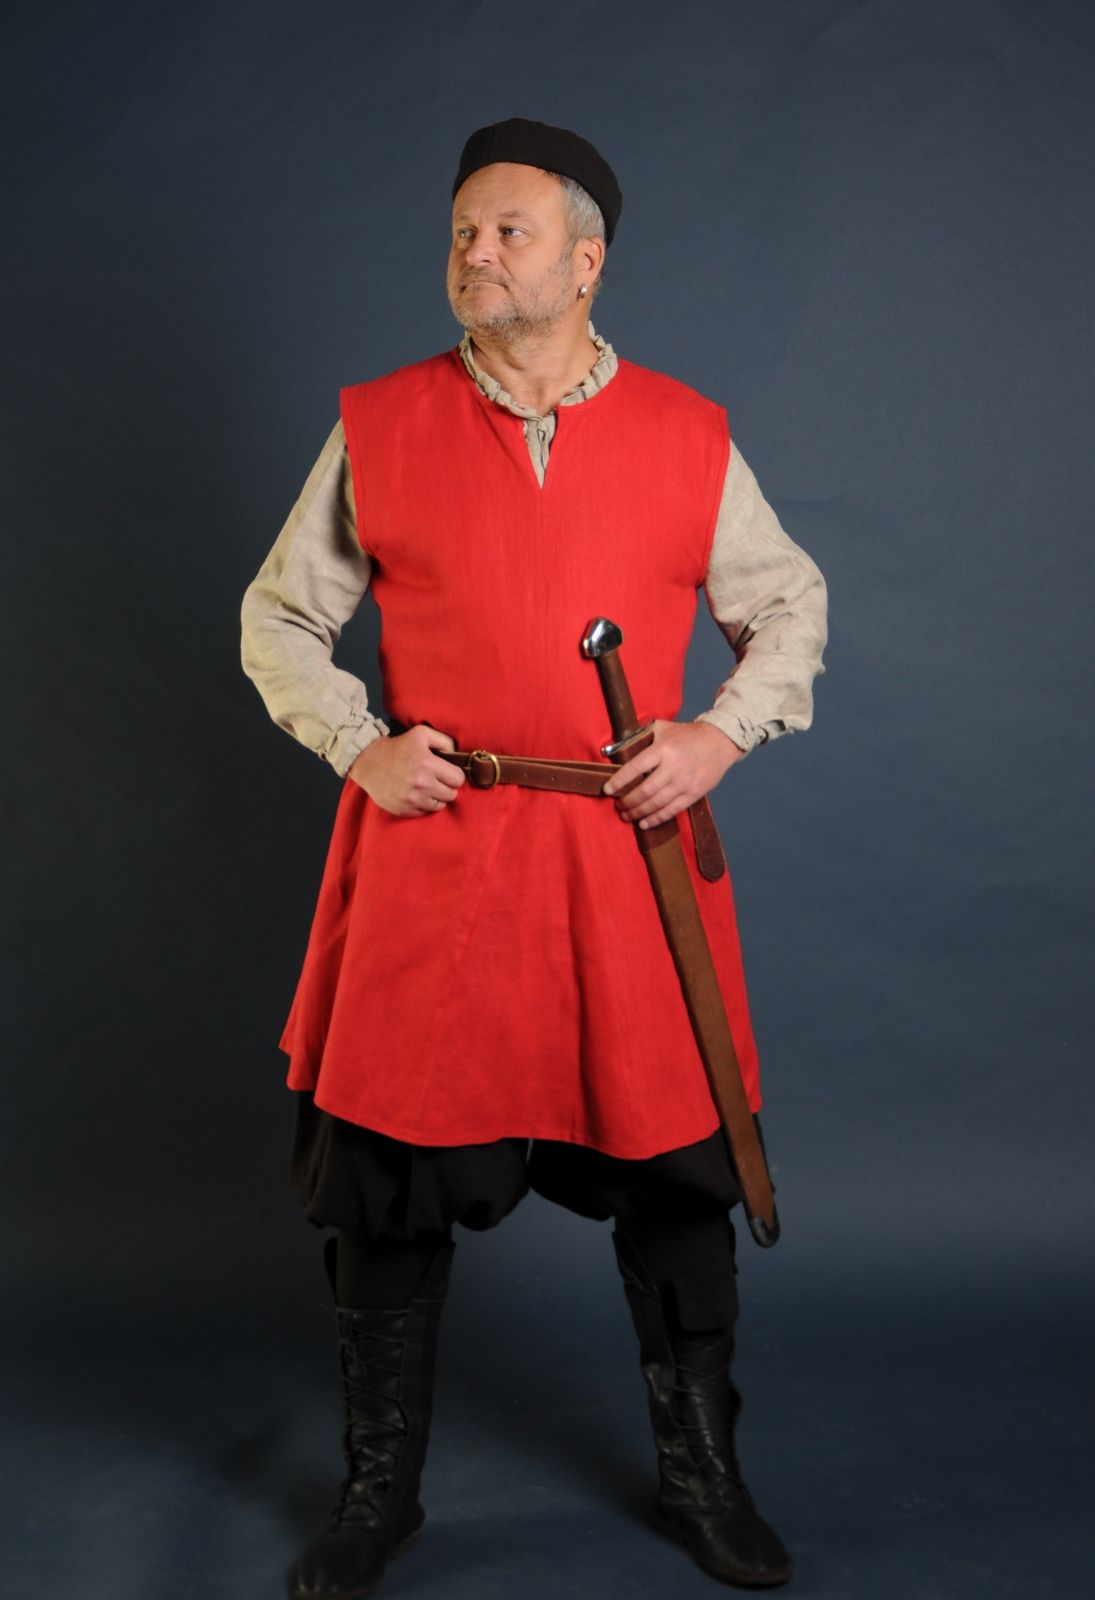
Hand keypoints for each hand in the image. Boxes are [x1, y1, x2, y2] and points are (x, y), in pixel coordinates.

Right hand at [348, 725, 465, 817]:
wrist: (369, 762)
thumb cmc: (398, 747)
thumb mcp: (421, 733)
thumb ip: (445, 740)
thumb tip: (458, 754)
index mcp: (427, 764)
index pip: (458, 779)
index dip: (454, 775)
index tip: (447, 772)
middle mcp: (420, 784)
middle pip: (452, 794)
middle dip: (447, 786)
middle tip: (437, 780)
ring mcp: (411, 799)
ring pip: (440, 806)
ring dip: (436, 797)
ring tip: (426, 787)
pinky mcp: (403, 810)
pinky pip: (425, 812)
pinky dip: (423, 805)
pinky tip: (416, 794)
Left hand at [602, 720, 743, 828]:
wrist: (720, 742)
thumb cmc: (687, 735)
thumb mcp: (663, 728)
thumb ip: (641, 735)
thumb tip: (615, 747)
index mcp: (663, 749)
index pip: (635, 767)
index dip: (619, 781)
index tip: (607, 789)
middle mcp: (673, 767)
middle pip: (645, 790)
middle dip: (628, 801)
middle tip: (618, 805)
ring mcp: (685, 782)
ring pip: (656, 803)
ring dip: (638, 812)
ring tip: (626, 815)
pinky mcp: (694, 793)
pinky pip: (672, 810)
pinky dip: (656, 819)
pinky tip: (644, 823)